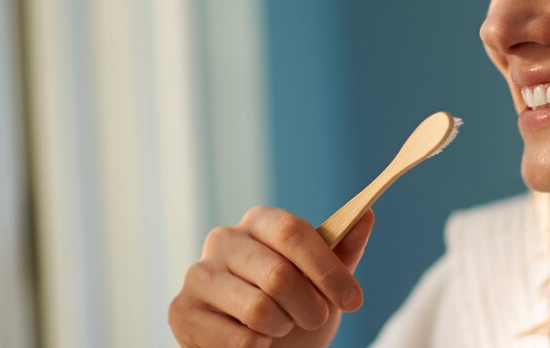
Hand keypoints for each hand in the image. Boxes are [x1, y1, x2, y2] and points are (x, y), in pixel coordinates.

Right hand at [169, 206, 374, 347]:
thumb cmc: (292, 306)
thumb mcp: (322, 282)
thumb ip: (342, 251)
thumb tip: (367, 214)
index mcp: (259, 221)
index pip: (293, 232)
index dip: (327, 269)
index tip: (353, 300)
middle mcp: (223, 239)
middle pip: (279, 274)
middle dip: (310, 307)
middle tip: (314, 319)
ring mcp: (198, 274)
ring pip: (259, 308)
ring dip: (282, 328)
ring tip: (280, 327)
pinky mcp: (182, 311)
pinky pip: (239, 338)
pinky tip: (255, 341)